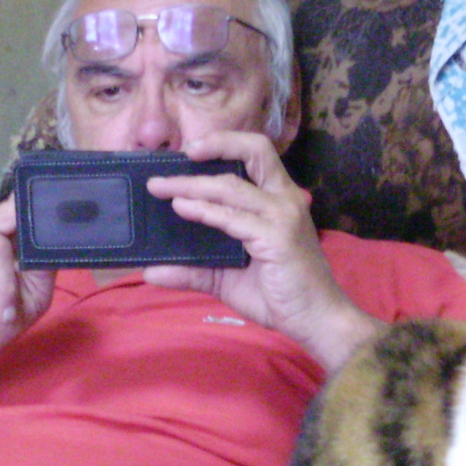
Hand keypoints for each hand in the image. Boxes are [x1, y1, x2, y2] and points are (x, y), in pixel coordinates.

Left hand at [143, 131, 383, 371]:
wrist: (315, 321)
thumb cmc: (278, 296)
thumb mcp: (227, 278)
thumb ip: (193, 269)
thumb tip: (150, 270)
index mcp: (278, 199)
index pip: (255, 155)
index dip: (224, 144)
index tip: (190, 150)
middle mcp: (284, 198)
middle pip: (254, 150)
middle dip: (214, 145)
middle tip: (175, 157)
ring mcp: (283, 215)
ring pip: (232, 186)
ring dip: (192, 184)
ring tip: (161, 187)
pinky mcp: (277, 236)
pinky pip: (233, 217)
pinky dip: (204, 211)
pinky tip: (182, 208)